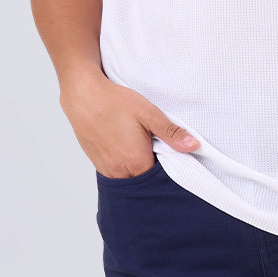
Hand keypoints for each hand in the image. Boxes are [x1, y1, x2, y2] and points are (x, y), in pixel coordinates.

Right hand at [59, 69, 199, 178]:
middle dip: (153, 169)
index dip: (168, 169)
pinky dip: (124, 165)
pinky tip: (126, 146)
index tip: (171, 155)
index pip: (160, 179)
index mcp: (136, 162)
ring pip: (129, 178)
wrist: (83, 95)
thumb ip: (171, 133)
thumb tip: (193, 146)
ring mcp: (106, 169)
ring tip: (140, 145)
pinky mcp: (97, 163)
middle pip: (144, 180)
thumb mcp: (149, 113)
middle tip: (155, 147)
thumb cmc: (115, 102)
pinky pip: (116, 173)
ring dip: (137, 167)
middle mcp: (120, 172)